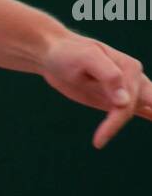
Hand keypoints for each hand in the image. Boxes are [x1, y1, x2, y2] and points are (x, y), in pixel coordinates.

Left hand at [40, 32, 151, 147]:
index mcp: (129, 68)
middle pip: (146, 105)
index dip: (115, 122)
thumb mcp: (87, 58)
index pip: (127, 103)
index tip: (98, 141)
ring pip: (147, 108)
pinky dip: (150, 115)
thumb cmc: (69, 53)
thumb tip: (125, 101)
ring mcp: (127, 90)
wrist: (54, 55)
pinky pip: (138, 110)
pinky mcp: (117, 100)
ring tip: (145, 137)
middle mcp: (133, 80)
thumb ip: (109, 75)